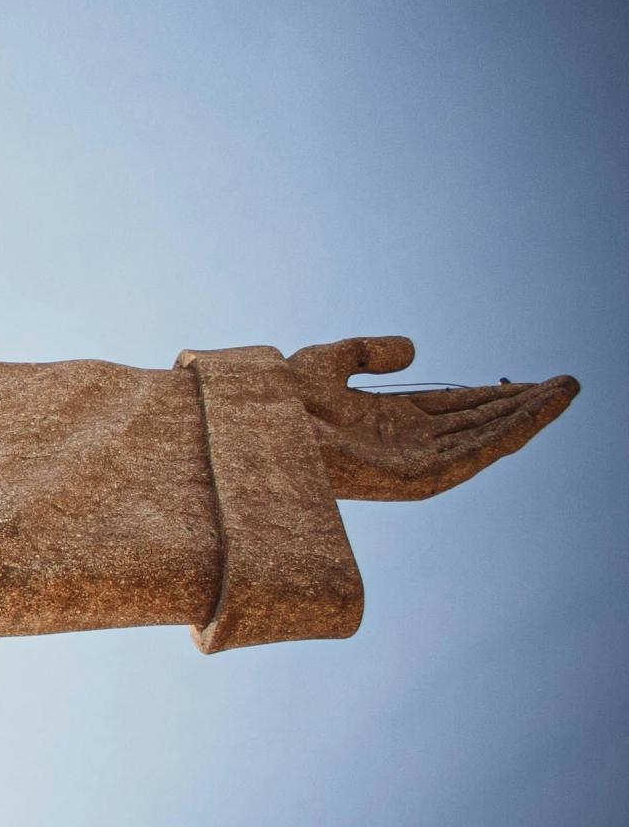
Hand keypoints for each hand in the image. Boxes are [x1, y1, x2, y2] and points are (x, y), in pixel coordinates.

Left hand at [288, 336, 577, 500]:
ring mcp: (413, 462)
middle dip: (523, 405)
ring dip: (526, 416)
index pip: (457, 408)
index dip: (495, 395)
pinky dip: (506, 433)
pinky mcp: (415, 477)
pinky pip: (472, 454)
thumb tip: (414, 349)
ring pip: (484, 438)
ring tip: (564, 392)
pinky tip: (534, 412)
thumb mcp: (329, 361)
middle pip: (479, 422)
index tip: (533, 381)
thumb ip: (369, 353)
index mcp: (391, 422)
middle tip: (566, 384)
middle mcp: (407, 444)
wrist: (259, 422)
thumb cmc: (279, 399)